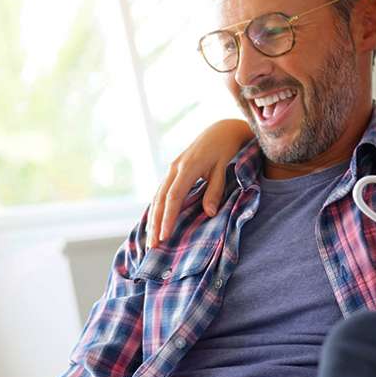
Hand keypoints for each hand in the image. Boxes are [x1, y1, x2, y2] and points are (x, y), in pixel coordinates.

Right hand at [147, 119, 252, 248]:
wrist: (221, 130)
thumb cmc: (225, 149)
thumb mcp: (223, 168)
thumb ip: (215, 190)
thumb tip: (209, 213)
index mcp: (187, 167)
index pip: (173, 197)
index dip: (168, 218)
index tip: (164, 236)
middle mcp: (174, 168)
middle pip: (160, 199)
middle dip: (155, 224)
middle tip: (152, 246)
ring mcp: (171, 169)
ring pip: (157, 196)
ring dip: (153, 218)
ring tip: (150, 240)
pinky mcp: (173, 171)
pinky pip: (160, 192)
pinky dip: (156, 209)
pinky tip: (154, 223)